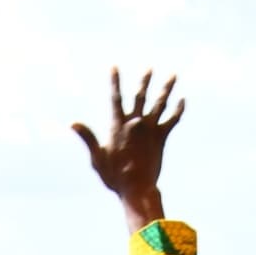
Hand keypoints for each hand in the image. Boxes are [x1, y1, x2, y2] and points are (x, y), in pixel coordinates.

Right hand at [75, 69, 182, 227]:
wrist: (137, 187)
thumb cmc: (114, 176)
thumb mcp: (96, 157)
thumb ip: (88, 137)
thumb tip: (73, 123)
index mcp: (118, 125)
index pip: (116, 98)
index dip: (115, 81)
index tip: (115, 67)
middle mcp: (135, 122)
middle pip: (141, 96)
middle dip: (145, 81)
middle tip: (149, 68)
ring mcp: (150, 129)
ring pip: (161, 103)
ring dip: (167, 88)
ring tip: (173, 75)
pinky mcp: (162, 137)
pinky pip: (173, 119)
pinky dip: (178, 110)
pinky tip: (182, 100)